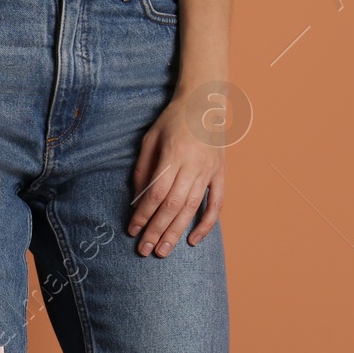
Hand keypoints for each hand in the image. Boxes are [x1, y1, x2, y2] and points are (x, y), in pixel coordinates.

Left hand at [127, 86, 225, 255]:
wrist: (205, 102)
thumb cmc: (173, 120)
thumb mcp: (150, 139)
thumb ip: (144, 169)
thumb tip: (138, 200)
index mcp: (174, 154)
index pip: (156, 193)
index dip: (143, 214)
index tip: (133, 230)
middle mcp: (194, 164)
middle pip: (173, 205)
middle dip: (157, 230)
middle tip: (145, 250)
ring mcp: (210, 170)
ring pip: (192, 207)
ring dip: (176, 232)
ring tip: (163, 251)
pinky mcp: (220, 173)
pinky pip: (216, 203)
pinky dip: (207, 223)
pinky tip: (194, 239)